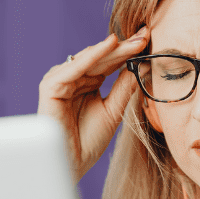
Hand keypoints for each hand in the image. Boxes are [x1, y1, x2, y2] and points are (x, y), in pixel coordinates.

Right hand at [37, 29, 149, 182]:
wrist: (72, 165)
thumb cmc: (88, 142)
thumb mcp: (113, 110)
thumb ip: (123, 87)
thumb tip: (140, 64)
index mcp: (85, 83)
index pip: (108, 62)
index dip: (128, 51)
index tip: (148, 39)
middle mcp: (71, 78)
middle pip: (100, 58)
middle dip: (123, 46)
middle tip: (145, 34)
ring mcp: (59, 81)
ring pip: (89, 59)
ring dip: (112, 49)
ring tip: (134, 40)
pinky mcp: (51, 87)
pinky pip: (74, 67)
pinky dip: (92, 56)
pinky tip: (110, 45)